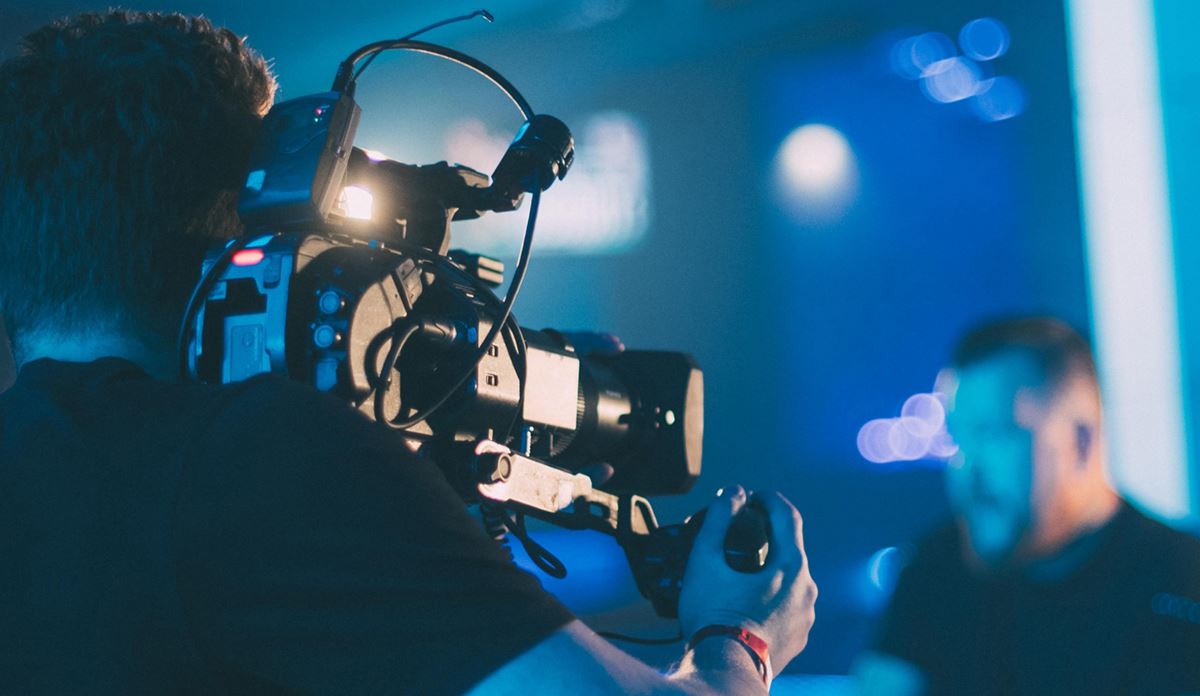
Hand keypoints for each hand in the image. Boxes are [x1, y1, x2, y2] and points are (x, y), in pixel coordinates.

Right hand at [677, 486, 817, 672]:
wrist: (725, 671)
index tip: (749, 496)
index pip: (787, 516)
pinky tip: (744, 602)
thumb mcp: (706, 560)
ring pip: (788, 580)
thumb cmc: (714, 616)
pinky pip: (786, 607)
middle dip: (764, 535)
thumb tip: (732, 493)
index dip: (767, 499)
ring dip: (767, 569)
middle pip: (788, 549)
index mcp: (792, 567)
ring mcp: (805, 618)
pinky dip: (769, 596)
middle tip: (737, 533)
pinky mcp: (797, 638)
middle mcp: (807, 590)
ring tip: (736, 573)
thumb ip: (719, 520)